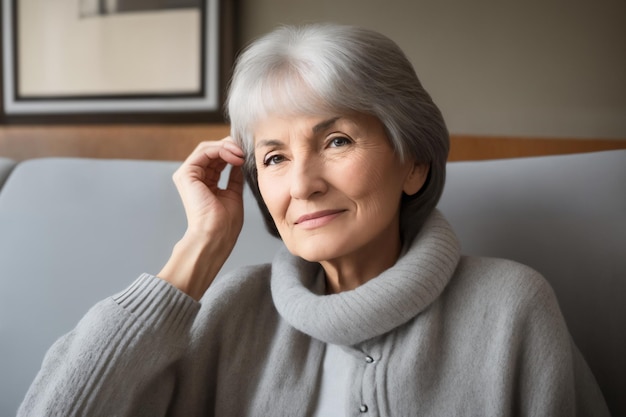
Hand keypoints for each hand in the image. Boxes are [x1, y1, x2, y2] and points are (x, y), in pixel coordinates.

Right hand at [158, 138, 245, 299]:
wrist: (216, 236)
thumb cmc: (225, 224)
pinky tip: (234, 156)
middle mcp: (195, 178)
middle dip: (231, 147)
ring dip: (227, 147)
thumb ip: (234, 176)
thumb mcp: (234, 193)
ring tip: (242, 153)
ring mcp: (188, 175)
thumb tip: (240, 161)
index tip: (249, 154)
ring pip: (208, 148)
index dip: (234, 152)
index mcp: (205, 183)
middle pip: (212, 151)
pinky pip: (204, 151)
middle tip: (246, 150)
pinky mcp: (186, 174)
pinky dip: (221, 149)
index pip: (218, 159)